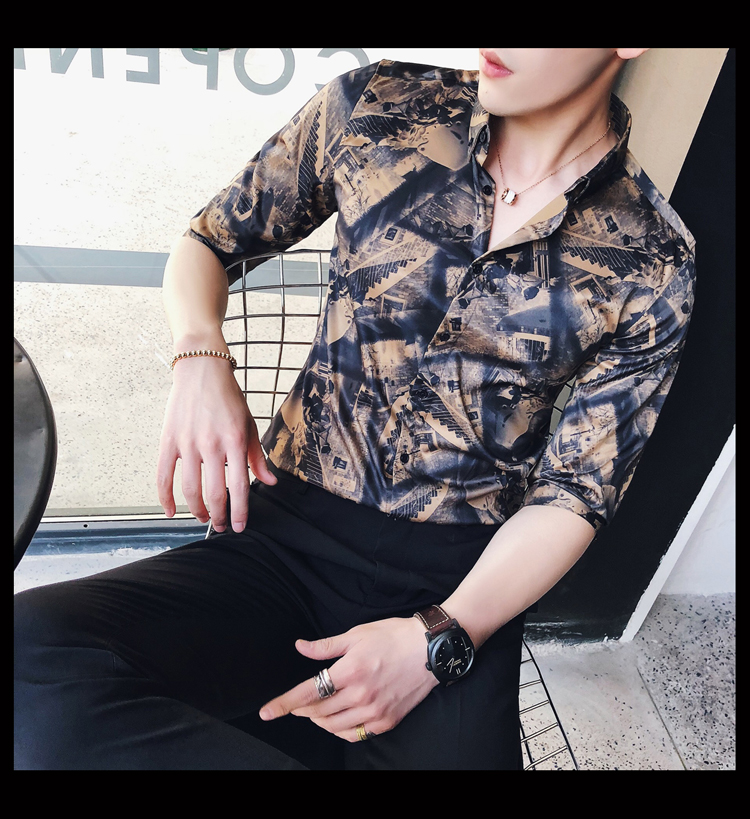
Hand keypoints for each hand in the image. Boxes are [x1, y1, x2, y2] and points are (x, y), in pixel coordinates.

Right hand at [156, 354, 276, 532]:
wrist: (201, 370)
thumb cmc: (228, 397)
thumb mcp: (249, 424)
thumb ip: (257, 456)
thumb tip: (269, 481)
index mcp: (235, 441)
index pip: (239, 486)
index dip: (239, 511)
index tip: (239, 526)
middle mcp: (211, 444)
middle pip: (214, 493)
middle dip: (219, 516)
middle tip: (222, 526)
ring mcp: (188, 443)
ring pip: (190, 489)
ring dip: (197, 510)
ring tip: (204, 518)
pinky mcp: (169, 441)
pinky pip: (164, 476)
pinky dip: (165, 498)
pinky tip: (171, 511)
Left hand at [258, 616, 439, 741]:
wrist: (430, 650)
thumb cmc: (393, 636)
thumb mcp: (357, 634)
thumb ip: (326, 646)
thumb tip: (300, 647)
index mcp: (350, 671)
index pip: (308, 692)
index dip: (284, 703)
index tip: (266, 712)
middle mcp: (360, 695)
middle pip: (318, 712)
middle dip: (301, 709)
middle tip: (297, 702)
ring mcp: (374, 711)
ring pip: (333, 726)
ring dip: (318, 719)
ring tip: (316, 709)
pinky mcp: (386, 721)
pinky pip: (354, 734)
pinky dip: (339, 730)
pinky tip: (337, 719)